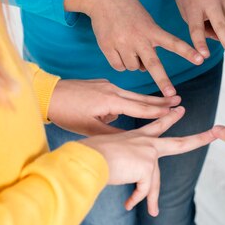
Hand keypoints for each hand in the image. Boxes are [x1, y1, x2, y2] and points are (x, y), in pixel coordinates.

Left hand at [48, 79, 180, 135]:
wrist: (47, 93)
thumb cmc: (66, 113)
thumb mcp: (89, 128)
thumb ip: (112, 133)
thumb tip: (130, 139)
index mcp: (111, 100)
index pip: (140, 107)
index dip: (159, 110)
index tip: (174, 109)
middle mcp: (112, 89)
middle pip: (141, 97)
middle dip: (160, 100)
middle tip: (177, 99)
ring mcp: (106, 85)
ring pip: (131, 95)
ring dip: (146, 100)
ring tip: (162, 103)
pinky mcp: (100, 84)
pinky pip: (118, 93)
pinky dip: (127, 100)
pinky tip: (125, 107)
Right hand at [64, 0, 203, 96]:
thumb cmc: (130, 11)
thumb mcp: (146, 22)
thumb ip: (150, 44)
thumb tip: (143, 69)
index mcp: (152, 30)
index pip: (174, 43)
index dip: (188, 51)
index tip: (200, 59)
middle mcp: (139, 37)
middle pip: (153, 64)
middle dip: (163, 81)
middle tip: (171, 94)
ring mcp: (123, 43)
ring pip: (133, 68)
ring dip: (134, 64)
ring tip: (129, 47)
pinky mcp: (108, 47)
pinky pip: (119, 66)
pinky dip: (121, 63)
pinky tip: (118, 50)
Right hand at [80, 107, 214, 216]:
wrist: (86, 159)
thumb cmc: (91, 157)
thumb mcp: (112, 157)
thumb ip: (127, 167)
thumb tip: (135, 193)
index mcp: (137, 137)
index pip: (157, 126)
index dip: (169, 118)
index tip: (180, 110)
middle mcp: (146, 142)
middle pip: (179, 143)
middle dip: (199, 138)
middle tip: (215, 133)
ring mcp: (148, 153)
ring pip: (154, 182)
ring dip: (152, 199)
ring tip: (153, 212)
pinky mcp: (147, 165)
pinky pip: (144, 190)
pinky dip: (136, 199)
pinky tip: (128, 204)